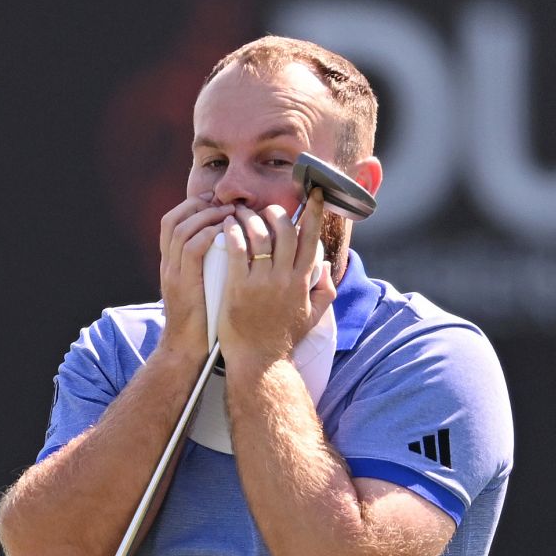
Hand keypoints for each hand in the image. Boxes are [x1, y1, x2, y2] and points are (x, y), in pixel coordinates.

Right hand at [156, 190, 234, 357]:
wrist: (187, 350)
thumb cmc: (202, 322)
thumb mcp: (202, 288)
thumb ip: (209, 268)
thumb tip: (231, 251)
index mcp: (171, 263)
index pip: (173, 222)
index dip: (193, 206)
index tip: (216, 200)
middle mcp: (168, 264)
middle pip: (173, 219)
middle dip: (198, 204)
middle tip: (223, 200)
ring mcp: (173, 274)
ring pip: (181, 229)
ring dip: (206, 216)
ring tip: (229, 212)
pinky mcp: (183, 285)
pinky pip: (190, 250)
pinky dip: (206, 236)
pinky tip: (224, 232)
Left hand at [218, 189, 333, 365]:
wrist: (259, 362)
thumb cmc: (284, 339)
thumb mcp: (313, 317)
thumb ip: (324, 291)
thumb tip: (327, 267)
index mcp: (303, 282)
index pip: (311, 239)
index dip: (313, 213)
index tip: (313, 194)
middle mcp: (285, 278)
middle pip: (285, 230)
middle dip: (276, 212)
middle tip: (267, 209)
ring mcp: (262, 282)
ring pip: (260, 236)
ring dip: (251, 218)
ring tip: (242, 213)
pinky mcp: (239, 287)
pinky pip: (237, 250)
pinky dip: (233, 232)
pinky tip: (227, 225)